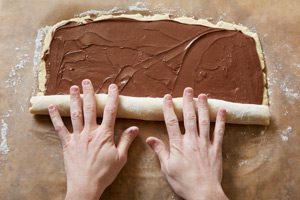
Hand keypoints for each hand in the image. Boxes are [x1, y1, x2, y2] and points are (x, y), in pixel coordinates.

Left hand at [48, 79, 138, 199]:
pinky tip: (52, 107)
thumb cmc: (105, 173)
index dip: (112, 97)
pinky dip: (55, 117)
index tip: (113, 87)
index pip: (110, 112)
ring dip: (74, 99)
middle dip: (89, 93)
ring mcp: (77, 137)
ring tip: (73, 87)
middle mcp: (90, 132)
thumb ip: (126, 141)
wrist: (86, 186)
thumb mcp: (121, 158)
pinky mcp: (67, 143)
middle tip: (87, 81)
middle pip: (90, 108)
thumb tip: (135, 128)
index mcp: (104, 135)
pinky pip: (60, 128)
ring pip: (75, 114)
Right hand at [146, 88, 227, 199]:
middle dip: (188, 102)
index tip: (167, 97)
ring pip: (204, 121)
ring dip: (203, 107)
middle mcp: (191, 140)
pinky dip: (221, 121)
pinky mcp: (216, 149)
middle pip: (189, 117)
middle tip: (188, 89)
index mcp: (178, 144)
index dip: (168, 108)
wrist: (203, 193)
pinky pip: (220, 132)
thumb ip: (160, 151)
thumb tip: (149, 139)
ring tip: (203, 95)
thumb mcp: (166, 168)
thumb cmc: (183, 182)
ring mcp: (205, 143)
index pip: (171, 122)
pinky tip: (222, 111)